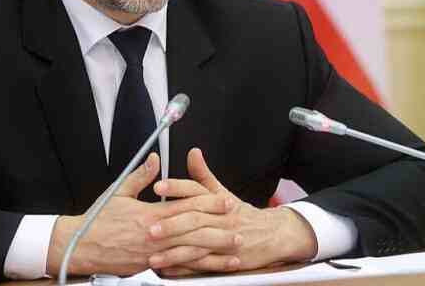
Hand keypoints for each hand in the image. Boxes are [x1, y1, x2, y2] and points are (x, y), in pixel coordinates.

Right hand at [46, 153, 239, 276]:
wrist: (79, 247)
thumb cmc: (97, 221)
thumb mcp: (118, 192)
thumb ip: (141, 176)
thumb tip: (155, 160)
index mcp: (149, 214)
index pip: (186, 206)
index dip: (208, 203)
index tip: (224, 200)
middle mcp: (155, 235)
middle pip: (194, 229)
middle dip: (219, 226)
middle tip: (238, 223)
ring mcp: (153, 253)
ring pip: (191, 251)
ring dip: (215, 249)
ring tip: (234, 247)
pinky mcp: (149, 266)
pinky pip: (178, 266)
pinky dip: (197, 267)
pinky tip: (211, 266)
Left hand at [148, 148, 317, 276]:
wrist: (273, 234)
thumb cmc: (242, 214)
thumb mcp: (223, 192)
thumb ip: (203, 175)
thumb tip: (193, 153)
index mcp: (217, 201)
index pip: (196, 190)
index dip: (177, 187)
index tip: (158, 186)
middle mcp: (221, 219)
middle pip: (196, 219)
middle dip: (172, 225)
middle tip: (151, 228)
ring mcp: (224, 241)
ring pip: (198, 246)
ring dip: (175, 252)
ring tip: (154, 255)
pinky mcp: (226, 260)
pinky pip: (203, 266)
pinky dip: (185, 269)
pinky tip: (168, 270)